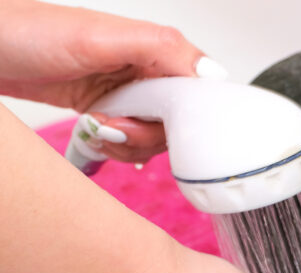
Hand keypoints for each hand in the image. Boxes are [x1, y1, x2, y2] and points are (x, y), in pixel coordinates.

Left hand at [0, 0, 226, 162]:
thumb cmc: (29, 34)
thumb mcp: (99, 37)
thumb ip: (160, 47)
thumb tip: (211, 72)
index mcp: (155, 49)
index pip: (198, 92)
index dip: (185, 117)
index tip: (158, 124)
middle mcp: (147, 71)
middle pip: (178, 123)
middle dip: (147, 134)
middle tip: (115, 127)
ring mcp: (128, 93)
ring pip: (154, 138)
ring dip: (128, 145)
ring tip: (100, 130)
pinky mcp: (110, 110)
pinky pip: (130, 142)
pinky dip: (116, 149)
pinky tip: (97, 138)